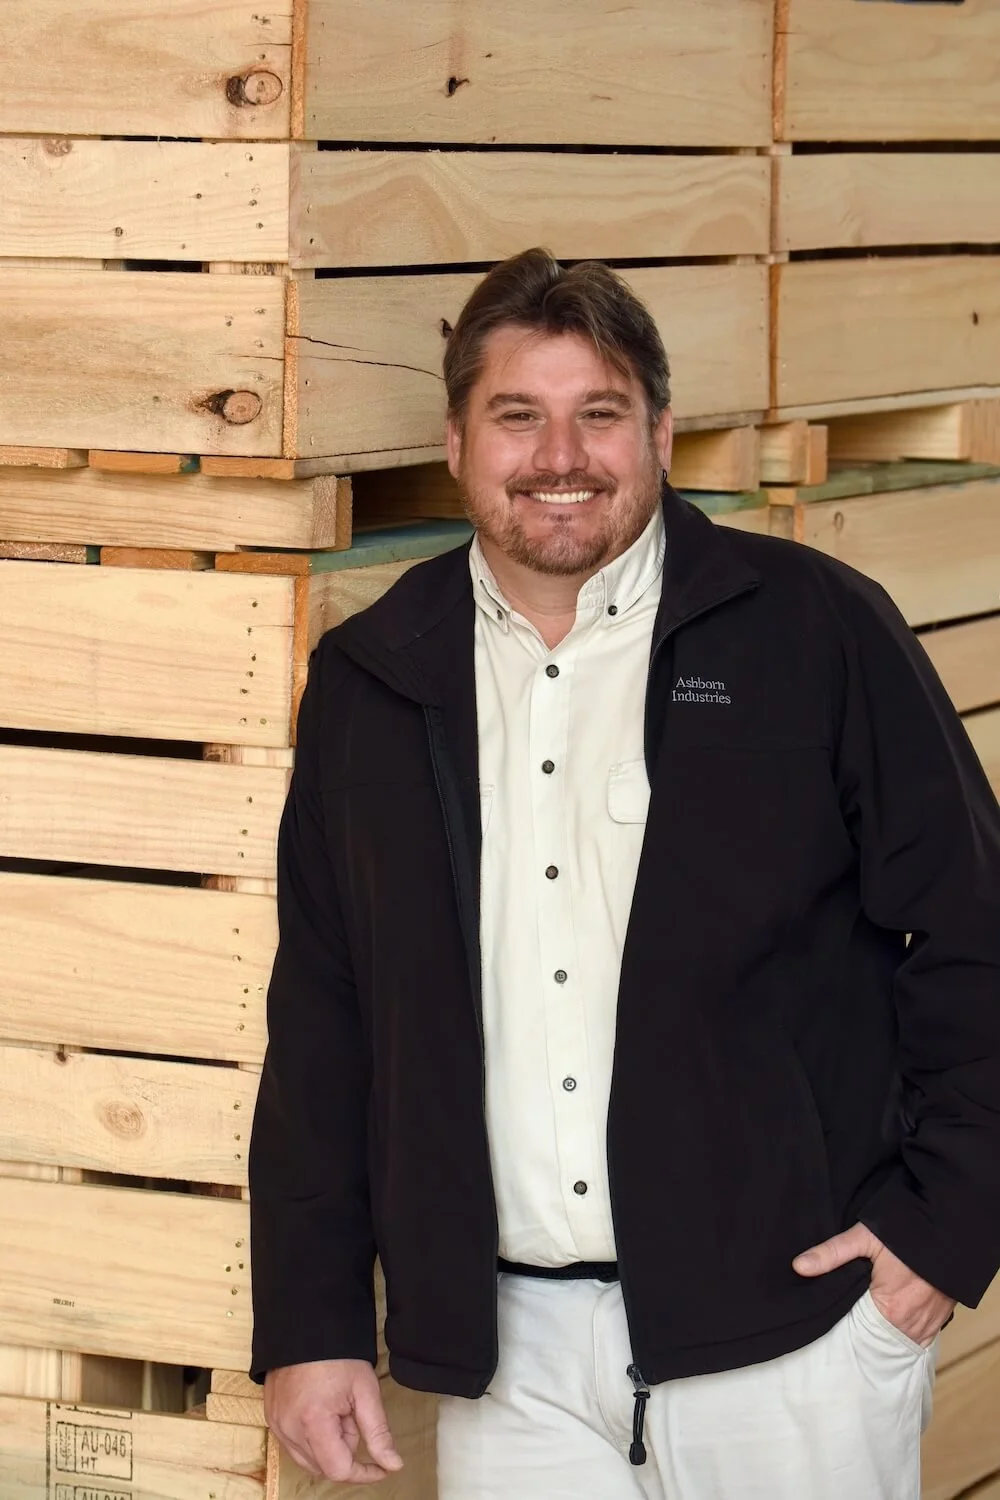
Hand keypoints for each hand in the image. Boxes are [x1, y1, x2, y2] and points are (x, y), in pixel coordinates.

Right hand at [264, 1358, 402, 1484]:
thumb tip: (393, 1465)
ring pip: (309, 1459)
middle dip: (345, 1449)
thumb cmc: (338, 1355)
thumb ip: (379, 1432)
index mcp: (313, 1422)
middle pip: (324, 1466)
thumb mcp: (365, 1391)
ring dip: (328, 1445)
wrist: (306, 1327)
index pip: (339, 1469)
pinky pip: (295, 1445)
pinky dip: (312, 1438)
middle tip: (352, 1413)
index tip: (381, 1466)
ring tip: (336, 1409)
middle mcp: (288, 1429)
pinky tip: (321, 1410)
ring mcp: (276, 1425)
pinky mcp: (271, 1419)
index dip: (364, 1472)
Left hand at [793, 1222, 954, 1347]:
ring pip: (896, 1338)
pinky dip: (901, 1328)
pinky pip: (915, 1334)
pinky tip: (889, 1314)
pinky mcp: (939, 1320)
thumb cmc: (908, 1232)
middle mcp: (911, 1326)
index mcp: (891, 1311)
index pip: (858, 1332)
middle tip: (847, 1313)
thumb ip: (832, 1253)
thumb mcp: (866, 1237)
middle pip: (877, 1337)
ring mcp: (928, 1326)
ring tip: (866, 1314)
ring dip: (882, 1329)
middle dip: (862, 1329)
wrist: (950, 1227)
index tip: (831, 1316)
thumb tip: (798, 1267)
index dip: (843, 1323)